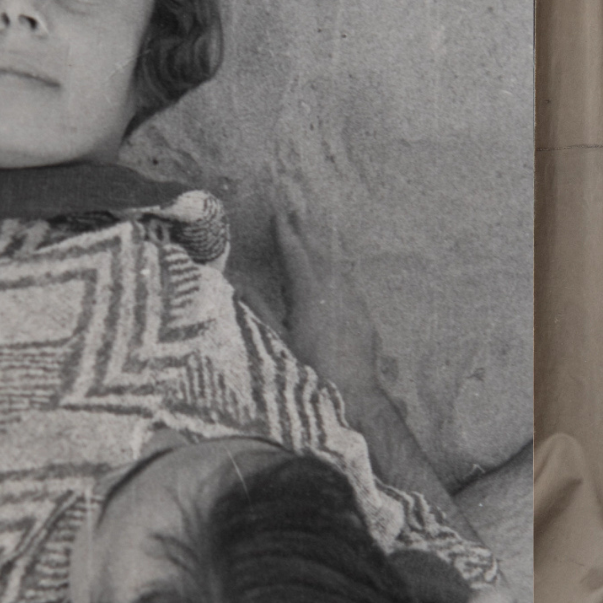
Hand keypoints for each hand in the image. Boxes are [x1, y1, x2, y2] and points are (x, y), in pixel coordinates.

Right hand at [272, 202, 380, 396]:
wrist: (355, 394)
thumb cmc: (311, 372)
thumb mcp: (277, 344)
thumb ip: (259, 311)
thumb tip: (240, 286)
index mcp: (309, 295)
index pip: (295, 255)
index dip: (285, 233)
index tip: (278, 212)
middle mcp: (333, 290)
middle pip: (317, 251)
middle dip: (305, 228)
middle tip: (296, 207)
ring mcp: (351, 299)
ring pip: (335, 262)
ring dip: (322, 242)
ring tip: (313, 225)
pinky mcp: (362, 312)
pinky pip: (347, 278)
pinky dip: (337, 264)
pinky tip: (334, 262)